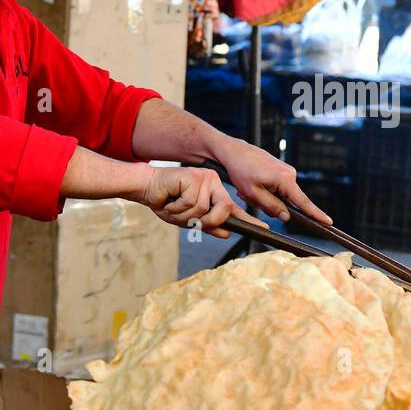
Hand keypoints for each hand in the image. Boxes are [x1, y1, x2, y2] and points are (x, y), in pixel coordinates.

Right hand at [138, 166, 264, 238]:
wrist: (147, 187)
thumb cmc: (166, 201)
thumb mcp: (188, 218)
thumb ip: (207, 225)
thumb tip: (227, 233)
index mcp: (214, 192)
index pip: (233, 208)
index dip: (248, 219)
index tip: (263, 228)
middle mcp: (213, 183)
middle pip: (223, 209)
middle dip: (206, 221)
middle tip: (188, 220)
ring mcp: (205, 178)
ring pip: (204, 209)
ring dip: (184, 214)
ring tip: (174, 206)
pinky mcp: (194, 176)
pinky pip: (191, 202)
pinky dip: (178, 207)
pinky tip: (171, 198)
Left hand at [216, 138, 331, 224]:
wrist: (234, 151)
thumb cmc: (241, 169)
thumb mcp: (253, 193)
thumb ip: (272, 207)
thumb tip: (287, 217)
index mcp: (285, 179)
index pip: (303, 202)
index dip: (316, 214)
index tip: (328, 222)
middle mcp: (290, 173)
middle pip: (286, 201)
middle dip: (268, 203)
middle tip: (249, 194)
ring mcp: (286, 170)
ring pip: (278, 195)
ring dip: (263, 196)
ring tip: (247, 186)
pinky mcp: (280, 170)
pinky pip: (275, 187)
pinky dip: (262, 189)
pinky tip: (250, 182)